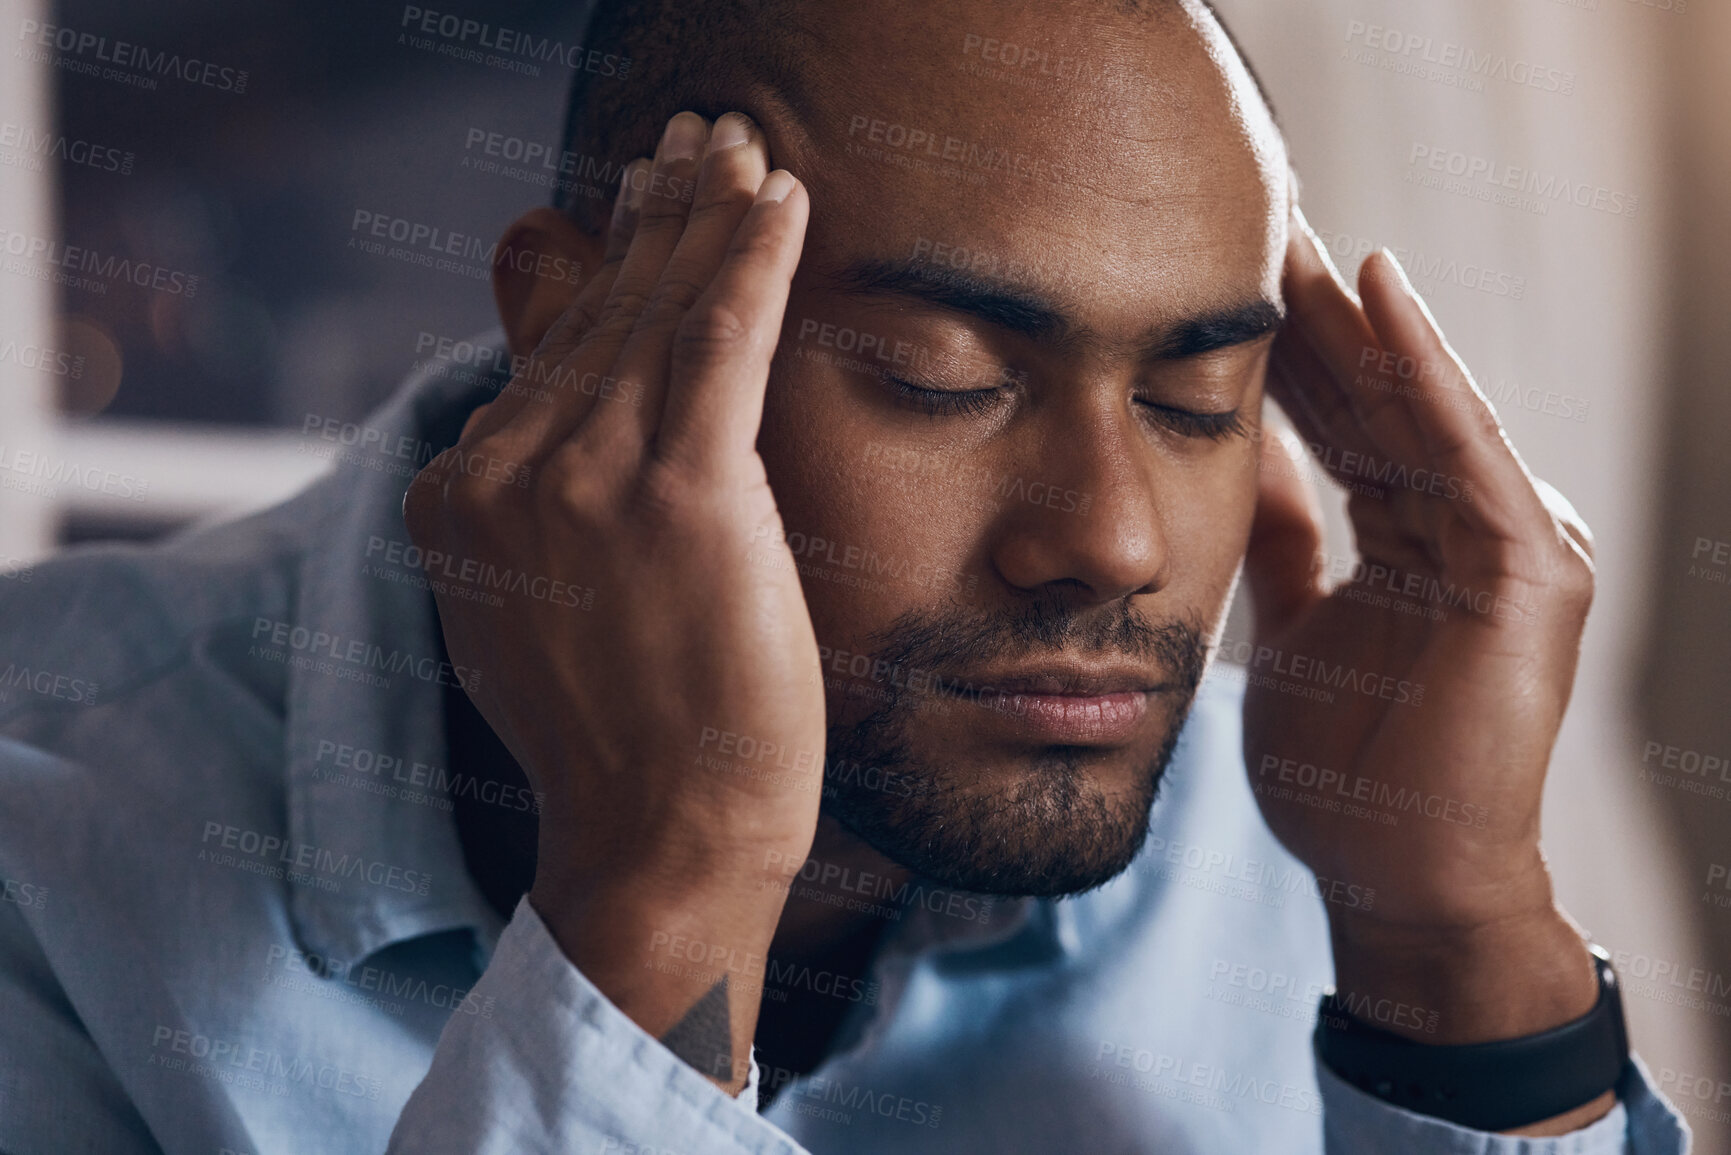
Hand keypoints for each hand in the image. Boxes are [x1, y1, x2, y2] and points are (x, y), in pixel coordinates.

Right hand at [403, 111, 819, 1089]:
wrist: (659, 836)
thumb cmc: (622, 736)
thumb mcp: (532, 605)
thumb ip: (529, 492)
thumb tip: (544, 404)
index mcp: (462, 494)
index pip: (548, 352)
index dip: (603, 268)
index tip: (639, 206)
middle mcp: (505, 469)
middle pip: (598, 313)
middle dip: (655, 217)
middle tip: (693, 143)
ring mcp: (583, 479)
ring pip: (656, 312)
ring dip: (704, 215)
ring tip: (739, 149)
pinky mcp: (676, 493)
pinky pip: (716, 341)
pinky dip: (748, 259)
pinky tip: (777, 197)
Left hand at [1242, 208, 1602, 1082]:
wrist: (1396, 878)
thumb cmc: (1347, 771)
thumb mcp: (1292, 627)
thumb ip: (1283, 542)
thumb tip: (1240, 457)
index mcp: (1414, 538)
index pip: (1345, 422)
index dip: (1289, 351)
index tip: (1224, 278)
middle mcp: (1470, 524)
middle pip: (1381, 398)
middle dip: (1315, 314)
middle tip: (1255, 220)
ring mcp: (1510, 541)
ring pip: (1420, 404)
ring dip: (1358, 315)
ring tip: (1299, 228)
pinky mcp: (1529, 568)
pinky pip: (1462, 450)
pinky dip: (1425, 370)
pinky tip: (1378, 292)